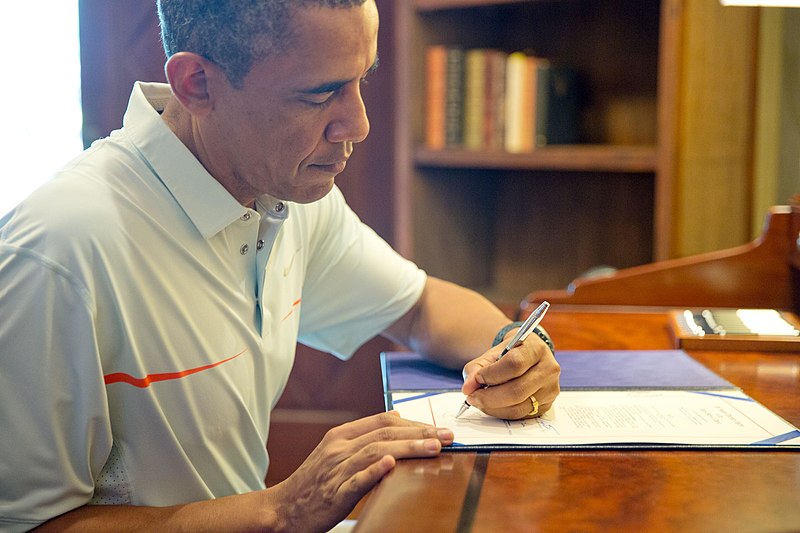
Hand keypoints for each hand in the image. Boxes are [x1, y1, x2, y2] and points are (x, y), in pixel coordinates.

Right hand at [265, 412, 453, 531]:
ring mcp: (336, 469)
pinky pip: (356, 479)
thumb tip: (396, 416)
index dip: (414, 422)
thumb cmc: (313, 482)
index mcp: (341, 435)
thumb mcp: (335, 450)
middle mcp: (339, 447)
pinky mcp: (334, 493)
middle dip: (420, 433)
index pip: (383, 421)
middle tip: (447, 437)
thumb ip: (364, 434)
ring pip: (376, 451)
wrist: (283, 508)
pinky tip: (391, 465)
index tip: (438, 428)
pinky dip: (374, 471)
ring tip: (434, 448)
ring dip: (408, 448)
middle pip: (385, 433)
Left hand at [460, 333, 559, 419]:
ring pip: (518, 407)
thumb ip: (476, 368)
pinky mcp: (547, 406)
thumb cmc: (509, 353)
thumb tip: (468, 388)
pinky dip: (501, 413)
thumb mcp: (492, 353)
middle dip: (489, 397)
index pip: (515, 364)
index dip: (492, 374)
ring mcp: (550, 389)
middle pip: (517, 390)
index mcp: (536, 349)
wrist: (528, 356)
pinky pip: (520, 415)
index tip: (476, 378)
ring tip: (479, 401)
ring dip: (492, 407)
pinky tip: (491, 406)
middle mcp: (548, 369)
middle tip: (472, 396)